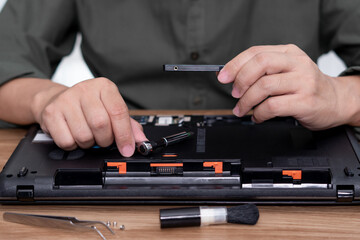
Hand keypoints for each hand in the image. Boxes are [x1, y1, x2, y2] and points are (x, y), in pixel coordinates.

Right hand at [32, 77, 146, 155]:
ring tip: (88, 134)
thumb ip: (129, 126)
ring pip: (84, 135)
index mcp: (104, 87)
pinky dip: (73, 145)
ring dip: (89, 143)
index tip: (127, 149)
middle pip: (101, 124)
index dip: (125, 135)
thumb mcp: (111, 110)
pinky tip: (74, 135)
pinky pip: (67, 141)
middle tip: (104, 139)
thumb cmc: (89, 107)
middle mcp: (85, 90)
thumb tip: (141, 142)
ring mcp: (66, 100)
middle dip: (105, 140)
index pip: (118, 112)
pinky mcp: (51, 113)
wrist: (58, 99)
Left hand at [217, 44, 351, 129]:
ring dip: (246, 101)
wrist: (336, 101)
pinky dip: (259, 114)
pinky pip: (272, 107)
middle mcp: (297, 64)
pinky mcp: (305, 101)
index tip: (223, 77)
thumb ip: (262, 71)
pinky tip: (258, 117)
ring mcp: (303, 82)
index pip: (256, 52)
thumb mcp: (287, 71)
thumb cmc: (305, 87)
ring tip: (242, 109)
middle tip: (234, 94)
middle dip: (240, 80)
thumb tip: (231, 76)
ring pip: (264, 86)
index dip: (235, 65)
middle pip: (260, 64)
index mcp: (289, 53)